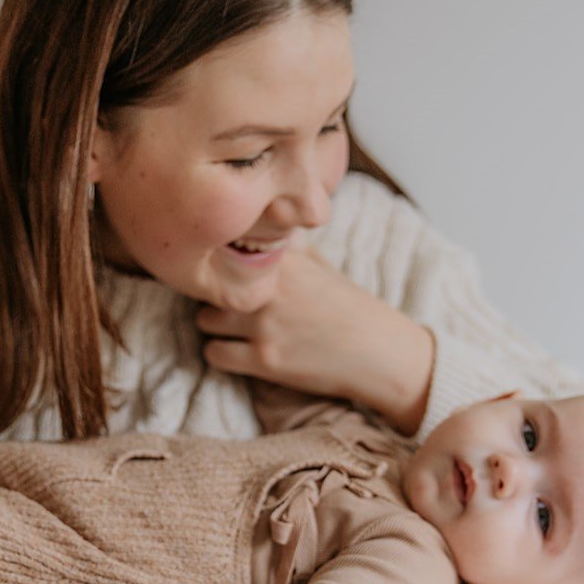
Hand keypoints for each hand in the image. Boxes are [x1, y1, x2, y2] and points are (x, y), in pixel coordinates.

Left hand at [196, 247, 433, 433]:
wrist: (378, 354)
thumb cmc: (349, 309)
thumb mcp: (319, 266)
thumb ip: (287, 248)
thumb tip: (263, 223)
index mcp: (284, 260)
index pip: (225, 248)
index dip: (219, 262)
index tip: (220, 271)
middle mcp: (270, 289)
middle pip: (208, 286)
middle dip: (215, 297)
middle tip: (228, 306)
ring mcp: (265, 325)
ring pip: (204, 320)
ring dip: (215, 327)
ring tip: (233, 330)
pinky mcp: (265, 360)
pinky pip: (214, 354)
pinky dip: (221, 355)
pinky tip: (238, 353)